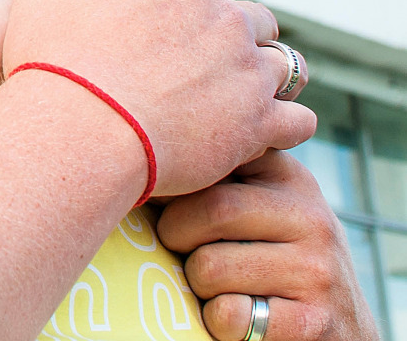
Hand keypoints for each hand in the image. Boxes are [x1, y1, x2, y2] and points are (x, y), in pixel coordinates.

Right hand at [3, 0, 316, 196]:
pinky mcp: (259, 124)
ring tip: (235, 99)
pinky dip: (284, 126)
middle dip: (234, 29)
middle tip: (201, 57)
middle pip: (253, 13)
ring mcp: (247, 71)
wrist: (77, 130)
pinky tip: (258, 134)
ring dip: (262, 77)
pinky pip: (298, 121)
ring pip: (283, 65)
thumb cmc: (53, 61)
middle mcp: (223, 17)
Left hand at [157, 150, 380, 339]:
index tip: (160, 194)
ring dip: (195, 283)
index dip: (175, 183)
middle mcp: (312, 218)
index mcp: (290, 178)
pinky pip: (229, 315)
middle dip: (174, 234)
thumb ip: (219, 177)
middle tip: (178, 248)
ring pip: (209, 267)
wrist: (343, 328)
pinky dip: (216, 321)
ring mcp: (317, 270)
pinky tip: (234, 315)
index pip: (215, 159)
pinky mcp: (313, 322)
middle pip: (210, 210)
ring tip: (214, 285)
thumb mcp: (260, 205)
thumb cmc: (273, 257)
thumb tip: (140, 162)